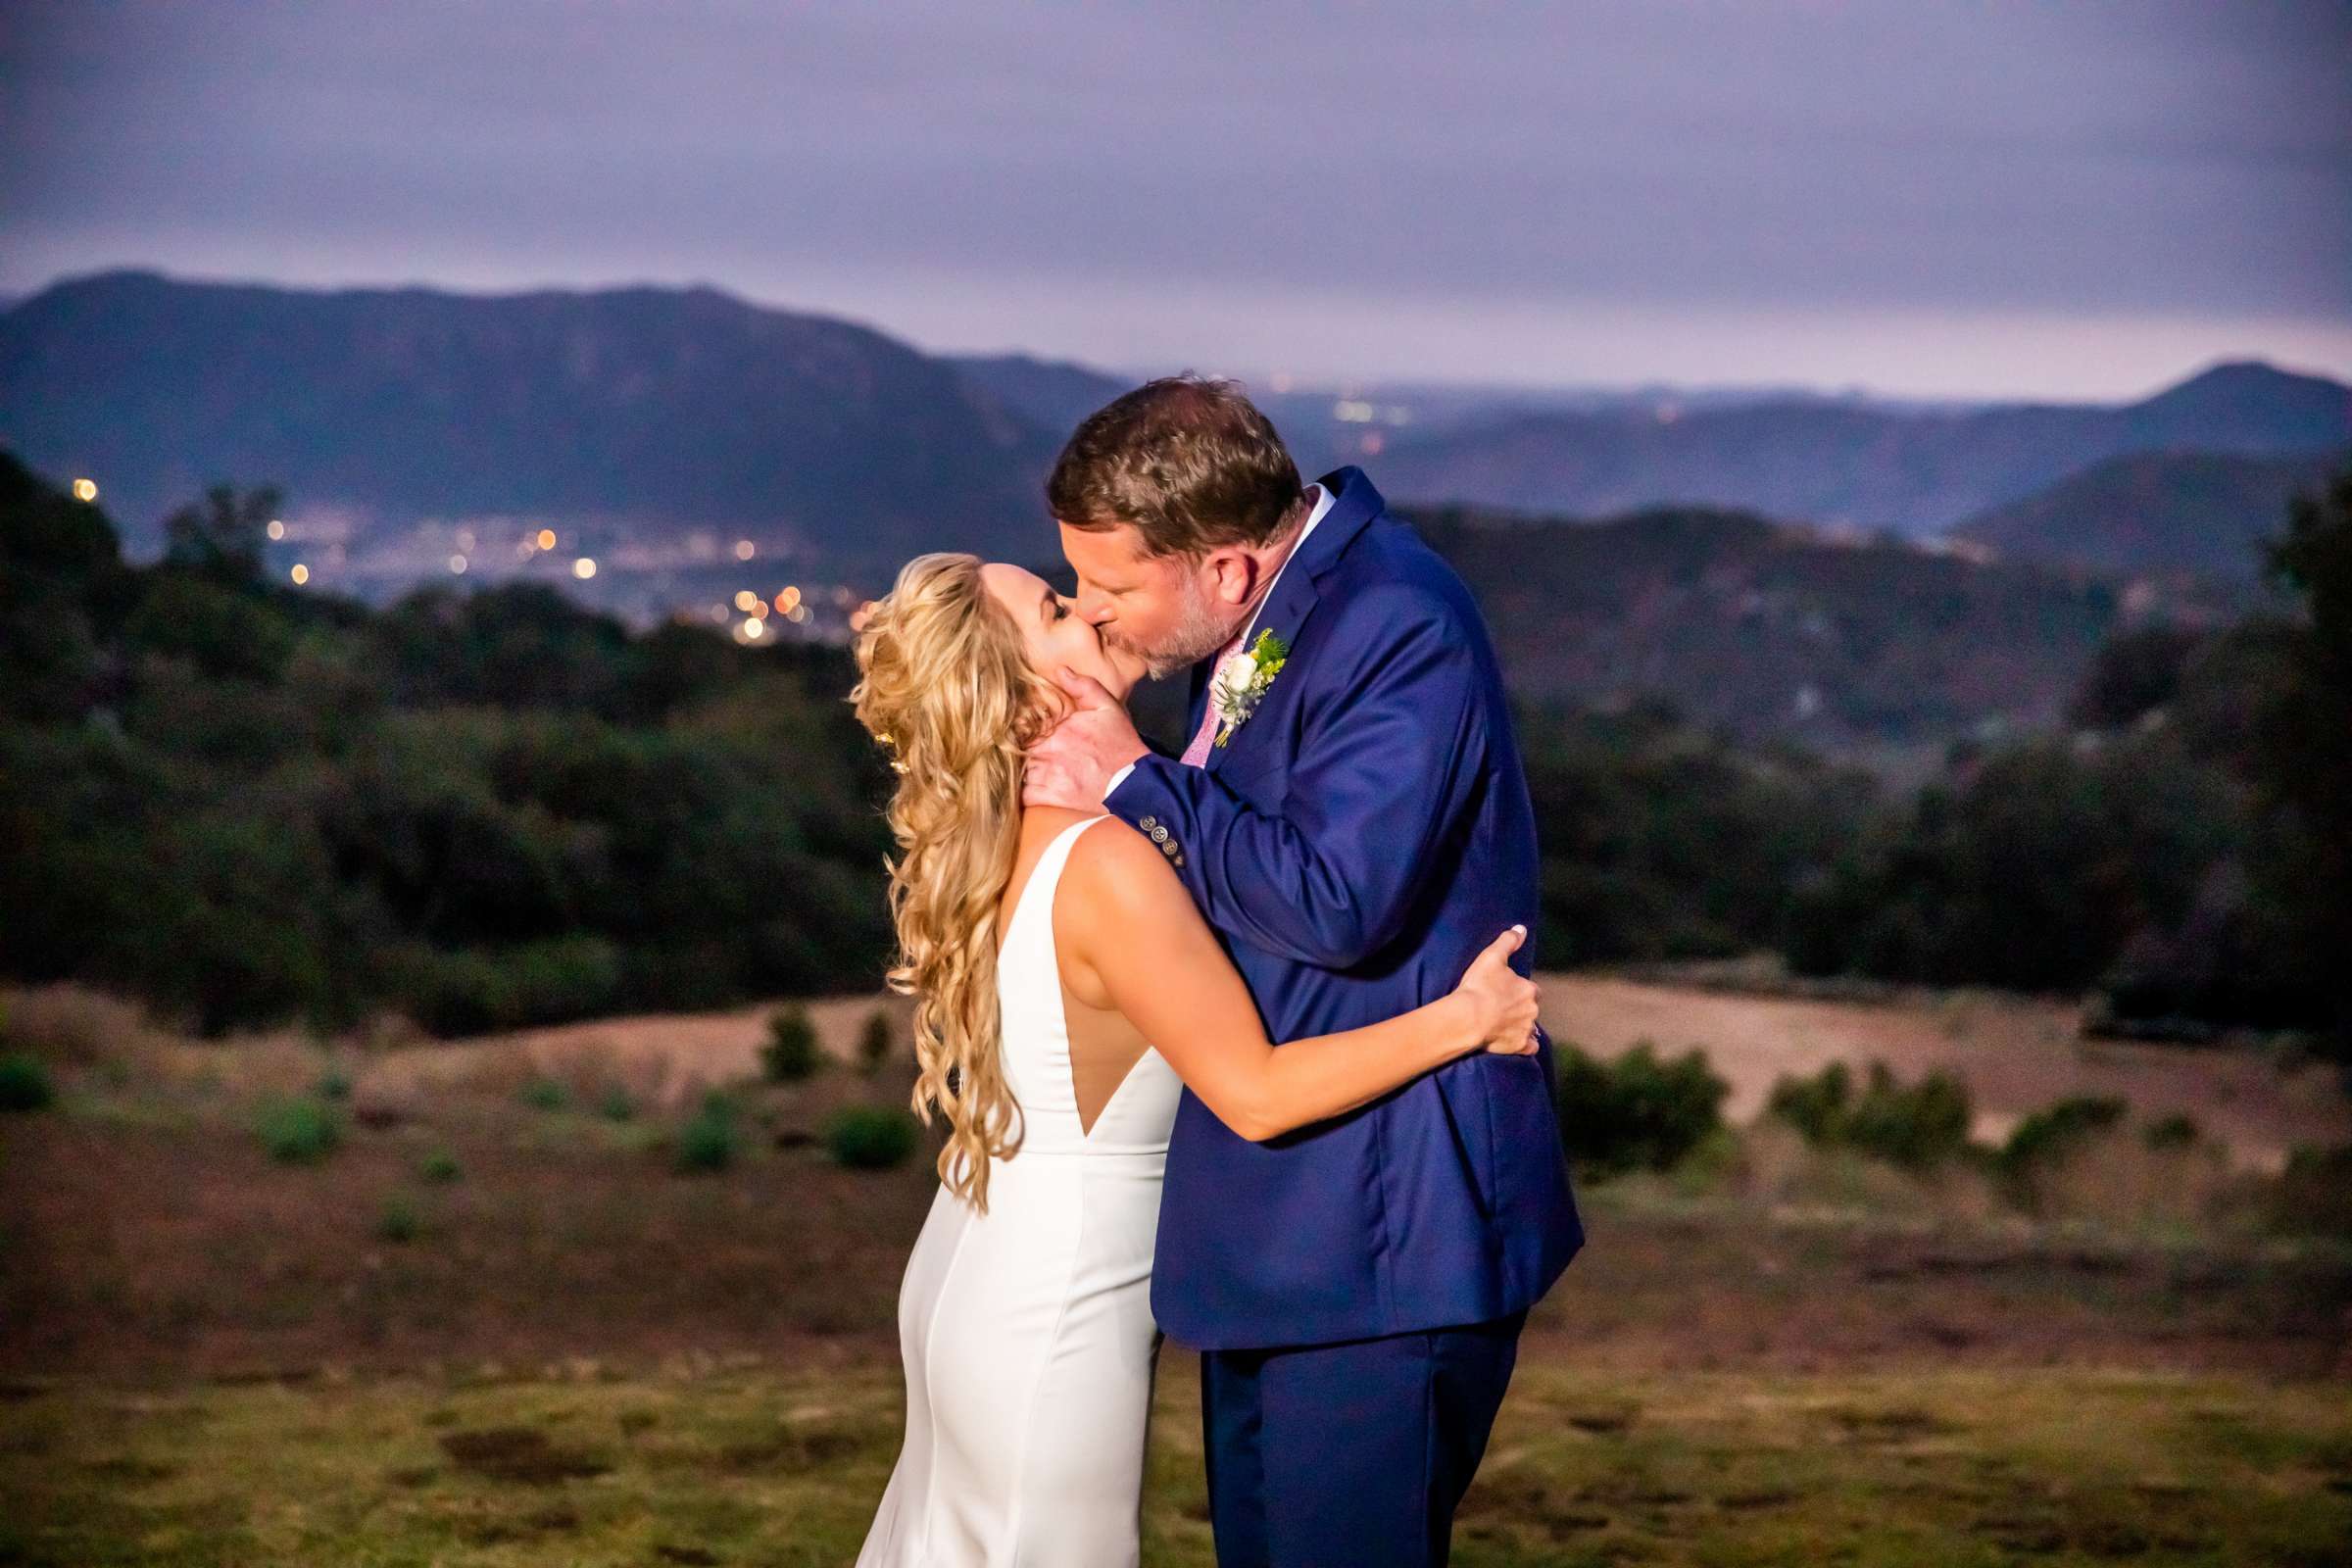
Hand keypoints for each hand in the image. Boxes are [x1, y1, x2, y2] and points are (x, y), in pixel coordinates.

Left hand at [1023, 668, 1148, 810]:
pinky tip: (1033, 788)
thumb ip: (1083, 687)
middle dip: (1019, 748)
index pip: (1022, 724)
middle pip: (1017, 747)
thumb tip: (1060, 671)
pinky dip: (1024, 792)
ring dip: (1022, 769)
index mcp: (1059, 728)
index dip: (1018, 728)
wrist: (1135, 784)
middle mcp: (1050, 751)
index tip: (1020, 730)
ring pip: (1018, 770)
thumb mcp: (1108, 709)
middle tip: (1021, 750)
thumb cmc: (1121, 746)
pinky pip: (1023, 795)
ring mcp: (1049, 776)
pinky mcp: (1051, 798)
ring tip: (1028, 769)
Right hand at [1455, 925, 1540, 1054]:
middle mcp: (1532, 1010)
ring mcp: (1527, 1029)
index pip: (1532, 990)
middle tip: (1502, 1009)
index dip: (1520, 990)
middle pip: (1531, 1009)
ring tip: (1504, 1026)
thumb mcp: (1492, 956)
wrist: (1469, 1018)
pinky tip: (1514, 1043)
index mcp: (1529, 989)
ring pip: (1531, 1028)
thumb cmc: (1479, 986)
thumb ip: (1508, 941)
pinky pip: (1529, 1048)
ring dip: (1522, 1026)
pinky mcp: (1520, 1047)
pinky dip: (1524, 1046)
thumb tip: (1521, 928)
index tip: (1506, 992)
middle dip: (1521, 1009)